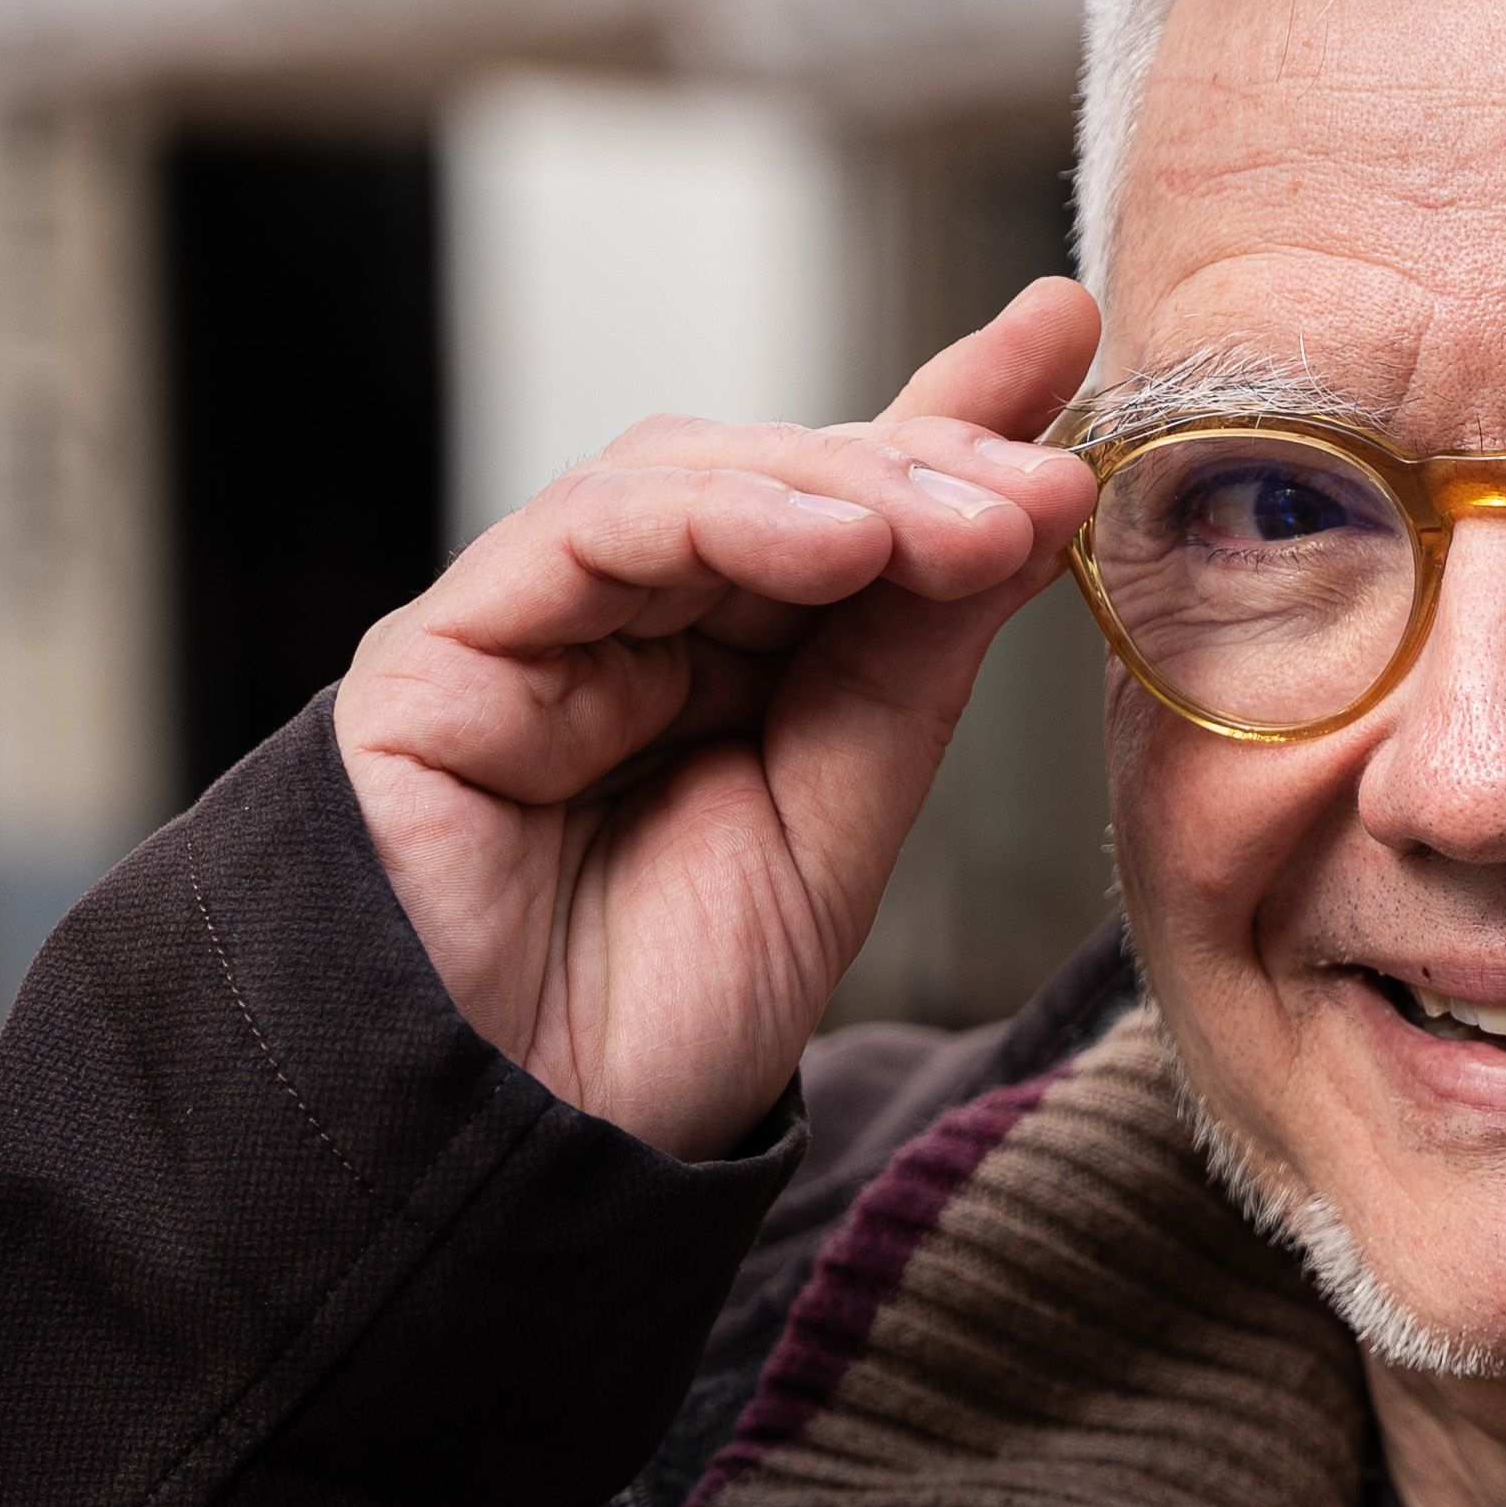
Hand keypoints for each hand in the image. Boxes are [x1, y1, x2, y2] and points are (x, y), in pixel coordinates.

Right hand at [333, 278, 1102, 1157]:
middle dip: (927, 463)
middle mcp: (625, 636)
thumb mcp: (839, 823)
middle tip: (1053, 474)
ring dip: (846, 486)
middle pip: (780, 483)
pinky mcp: (437, 660)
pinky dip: (714, 519)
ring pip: (689, 486)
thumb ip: (910, 661)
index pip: (850, 516)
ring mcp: (528, 637)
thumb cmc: (659, 1028)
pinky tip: (835, 540)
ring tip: (970, 522)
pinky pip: (582, 539)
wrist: (523, 1168)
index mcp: (725, 675)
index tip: (1069, 338)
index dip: (953, 421)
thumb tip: (1027, 497)